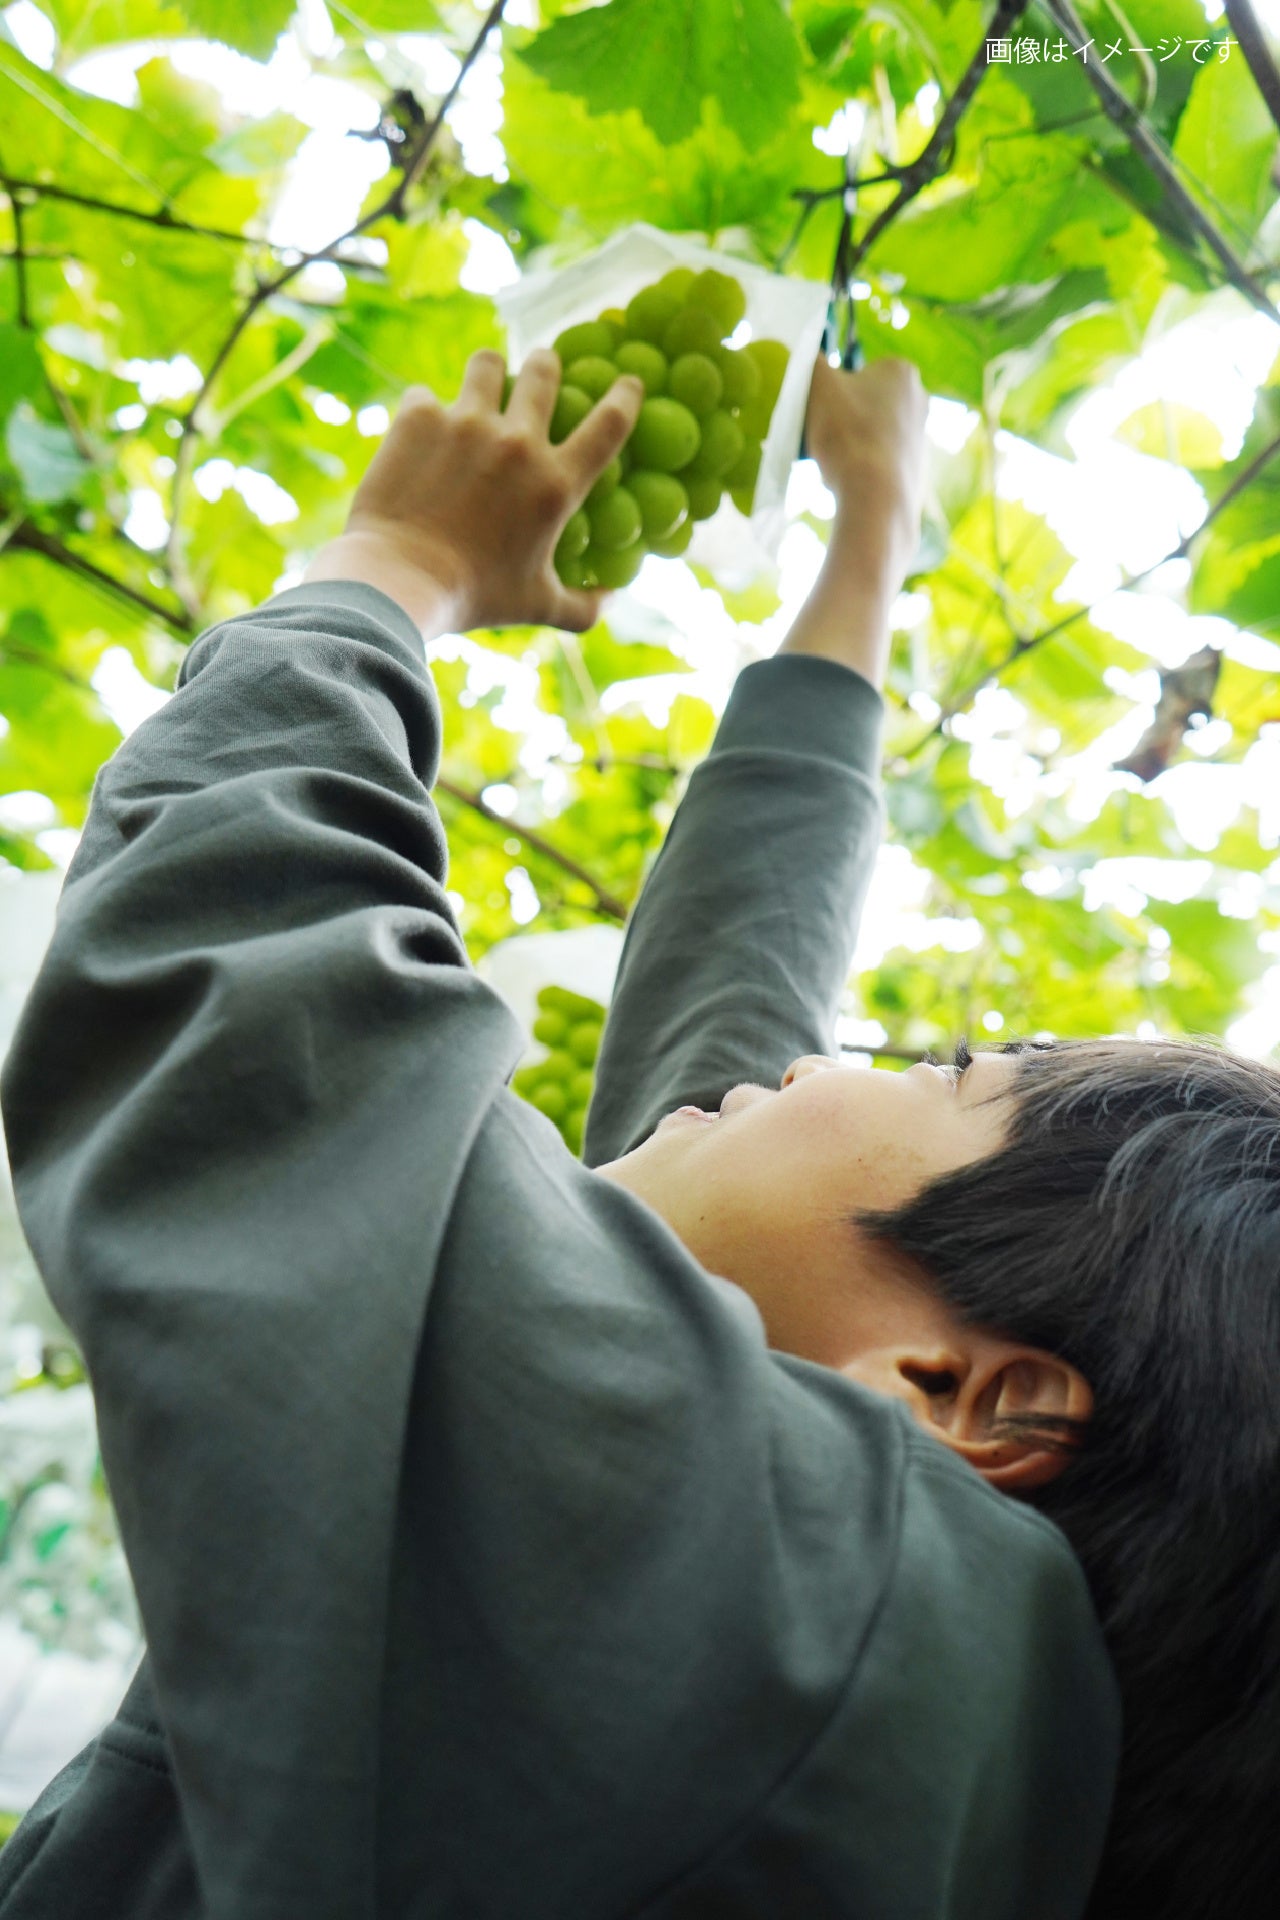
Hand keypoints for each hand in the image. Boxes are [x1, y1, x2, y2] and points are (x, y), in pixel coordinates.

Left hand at [304, 348, 645, 635]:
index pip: (609, 425)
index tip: (629, 381)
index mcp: (555, 484)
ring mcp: (467, 423)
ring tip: (484, 378)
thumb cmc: (474, 597)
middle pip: (543, 373)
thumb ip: (584, 606)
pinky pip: (425, 395)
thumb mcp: (538, 606)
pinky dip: (426, 410)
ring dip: (490, 369)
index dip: (625, 397)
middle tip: (543, 367)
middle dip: (547, 364)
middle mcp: (518, 443)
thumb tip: (612, 597)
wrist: (400, 580)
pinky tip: (421, 429)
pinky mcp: (419, 418)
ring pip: (487, 363)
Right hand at [775, 358, 929, 690]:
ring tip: (811, 472)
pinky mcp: (908, 500)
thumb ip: (801, 369)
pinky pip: (864, 486)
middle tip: (801, 440)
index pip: (857, 367)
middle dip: (833, 425)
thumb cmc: (847, 445)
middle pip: (861, 411)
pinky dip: (846, 489)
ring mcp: (919, 460)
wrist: (875, 518)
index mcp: (904, 378)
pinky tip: (828, 501)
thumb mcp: (814, 392)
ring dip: (838, 459)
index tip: (804, 409)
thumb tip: (783, 355)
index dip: (826, 385)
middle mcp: (922, 413)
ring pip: (862, 450)